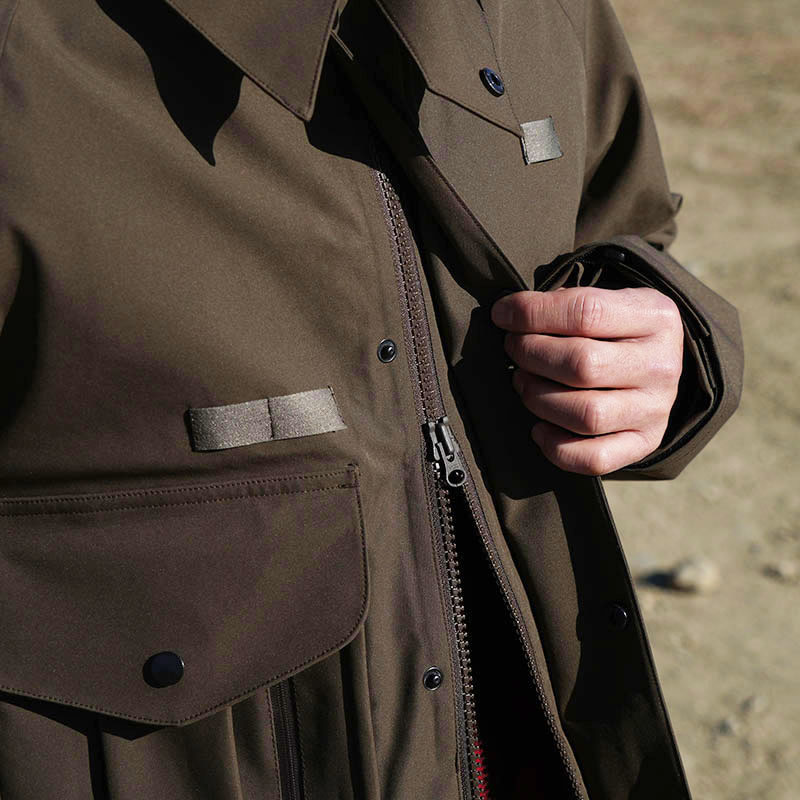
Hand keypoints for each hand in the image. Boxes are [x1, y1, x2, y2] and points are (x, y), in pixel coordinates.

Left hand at [491, 286, 683, 474]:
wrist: (657, 363)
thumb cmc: (616, 329)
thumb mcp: (607, 300)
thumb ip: (565, 302)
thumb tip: (510, 314)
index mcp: (656, 317)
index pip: (586, 312)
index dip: (532, 313)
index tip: (502, 315)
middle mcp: (662, 365)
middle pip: (582, 365)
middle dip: (531, 355)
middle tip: (514, 349)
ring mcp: (656, 409)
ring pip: (585, 414)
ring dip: (538, 398)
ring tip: (523, 382)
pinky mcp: (645, 443)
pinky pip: (594, 458)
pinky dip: (556, 448)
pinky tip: (539, 428)